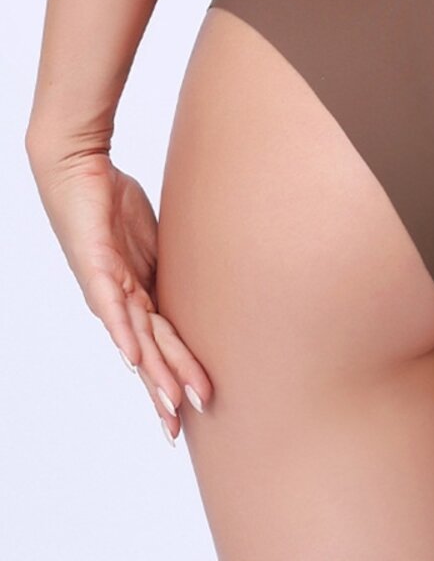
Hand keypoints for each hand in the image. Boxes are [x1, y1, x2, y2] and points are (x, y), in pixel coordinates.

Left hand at [26, 140, 212, 444]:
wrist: (76, 167)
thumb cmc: (110, 201)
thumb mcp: (153, 238)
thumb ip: (168, 264)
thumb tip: (195, 282)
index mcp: (135, 293)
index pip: (161, 342)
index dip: (176, 375)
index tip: (192, 407)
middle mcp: (118, 298)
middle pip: (149, 351)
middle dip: (167, 388)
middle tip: (180, 427)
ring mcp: (106, 284)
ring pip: (137, 337)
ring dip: (154, 371)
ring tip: (171, 402)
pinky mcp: (96, 265)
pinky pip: (113, 304)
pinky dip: (124, 332)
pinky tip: (132, 357)